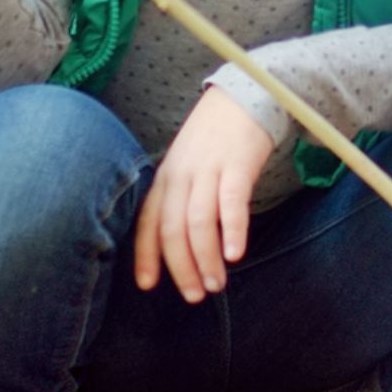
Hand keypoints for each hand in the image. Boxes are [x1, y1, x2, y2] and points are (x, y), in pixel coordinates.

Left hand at [134, 86, 276, 302]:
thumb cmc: (215, 137)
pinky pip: (231, 203)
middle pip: (172, 229)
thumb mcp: (186, 164)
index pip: (148, 222)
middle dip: (182, 267)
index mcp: (165, 177)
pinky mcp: (237, 165)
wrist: (245, 97)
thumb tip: (180, 241)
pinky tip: (235, 254)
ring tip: (217, 284)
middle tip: (195, 295)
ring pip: (199, 222)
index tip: (148, 285)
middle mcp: (181, 175)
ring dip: (206, 259)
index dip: (146, 255)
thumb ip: (180, 197)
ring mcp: (208, 169)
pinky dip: (232, 231)